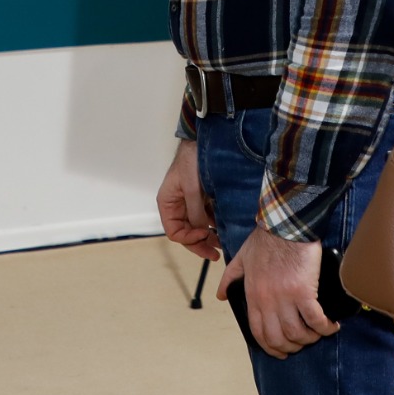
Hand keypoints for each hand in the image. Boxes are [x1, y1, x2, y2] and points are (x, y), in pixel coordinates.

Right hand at [155, 142, 220, 264]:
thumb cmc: (192, 161)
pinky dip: (215, 224)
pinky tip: (225, 228)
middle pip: (186, 232)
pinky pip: (207, 216)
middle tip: (216, 253)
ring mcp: (190, 202)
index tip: (205, 236)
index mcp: (168, 204)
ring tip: (224, 243)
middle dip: (201, 243)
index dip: (189, 239)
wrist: (204, 141)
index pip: (174, 232)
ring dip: (210, 236)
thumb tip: (202, 233)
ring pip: (197, 226)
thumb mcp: (192, 189)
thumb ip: (195, 213)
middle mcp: (177, 206)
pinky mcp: (202, 198)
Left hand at [218, 226, 336, 357]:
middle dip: (292, 347)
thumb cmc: (266, 239)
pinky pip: (315, 320)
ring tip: (319, 334)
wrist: (286, 224)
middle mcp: (267, 301)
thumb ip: (229, 278)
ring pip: (297, 333)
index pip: (259, 333)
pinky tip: (331, 326)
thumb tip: (221, 295)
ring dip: (310, 339)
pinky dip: (325, 327)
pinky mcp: (304, 291)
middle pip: (279, 338)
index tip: (282, 351)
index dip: (271, 347)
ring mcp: (285, 298)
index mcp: (253, 296)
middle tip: (303, 344)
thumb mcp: (241, 258)